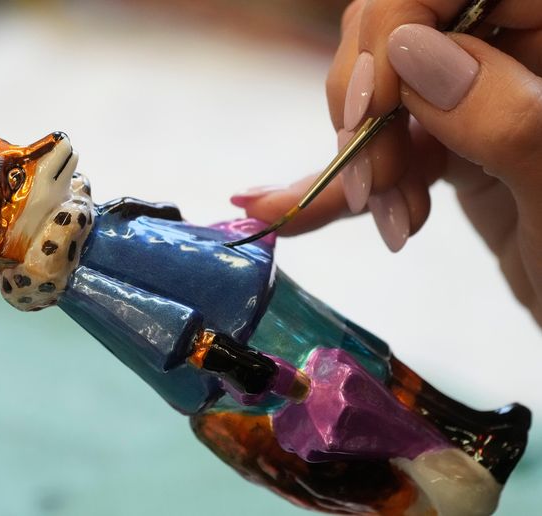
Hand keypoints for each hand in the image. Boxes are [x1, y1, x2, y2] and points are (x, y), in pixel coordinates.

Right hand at [232, 0, 541, 326]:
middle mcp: (517, 49)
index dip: (394, 29)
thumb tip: (409, 51)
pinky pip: (384, 146)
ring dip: (359, 159)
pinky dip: (342, 184)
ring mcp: (482, 95)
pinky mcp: (455, 141)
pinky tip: (290, 211)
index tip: (371, 109)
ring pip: (380, 93)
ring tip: (385, 217)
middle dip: (369, 110)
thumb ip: (502, 113)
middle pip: (400, 33)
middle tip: (374, 184)